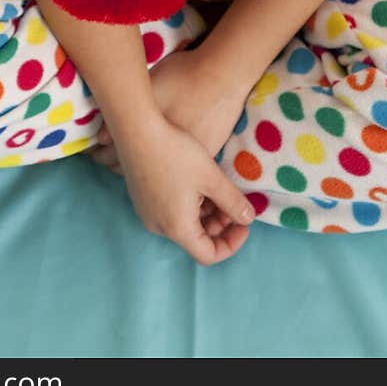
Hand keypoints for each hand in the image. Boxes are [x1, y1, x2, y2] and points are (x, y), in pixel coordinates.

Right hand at [108, 111, 255, 265]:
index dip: (231, 244)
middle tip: (234, 200)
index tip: (243, 223)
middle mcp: (159, 227)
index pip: (209, 255)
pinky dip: (190, 205)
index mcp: (177, 228)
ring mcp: (148, 213)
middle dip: (220, 224)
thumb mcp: (211, 177)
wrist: (137, 130)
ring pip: (184, 224)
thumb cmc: (176, 154)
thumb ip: (233, 202)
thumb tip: (249, 219)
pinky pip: (171, 212)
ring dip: (206, 213)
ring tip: (218, 188)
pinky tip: (198, 182)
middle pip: (197, 239)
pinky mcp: (143, 199)